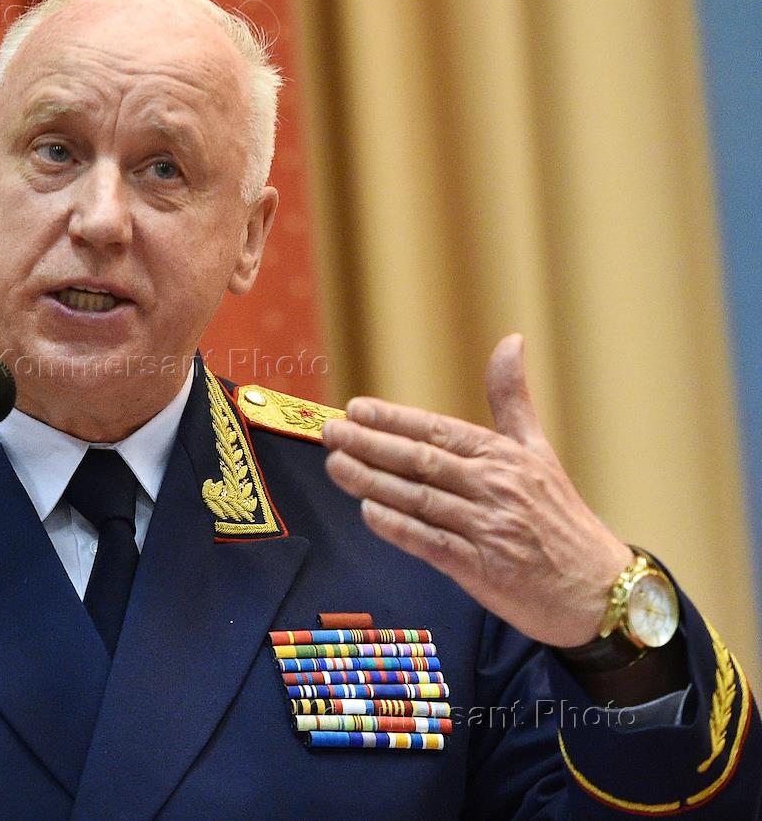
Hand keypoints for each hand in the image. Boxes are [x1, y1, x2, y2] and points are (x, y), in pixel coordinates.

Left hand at [321, 334, 632, 646]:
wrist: (602, 592)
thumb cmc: (562, 519)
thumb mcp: (540, 452)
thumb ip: (513, 400)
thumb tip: (511, 340)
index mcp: (505, 457)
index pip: (440, 430)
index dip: (395, 419)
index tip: (357, 409)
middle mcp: (495, 488)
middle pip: (421, 461)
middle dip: (370, 444)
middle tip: (331, 432)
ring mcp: (488, 528)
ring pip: (419, 499)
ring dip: (372, 481)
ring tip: (335, 465)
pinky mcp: (483, 568)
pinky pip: (431, 543)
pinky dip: (398, 527)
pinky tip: (368, 511)